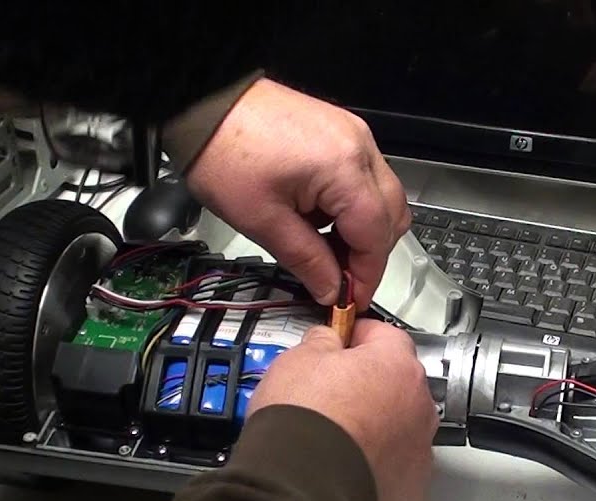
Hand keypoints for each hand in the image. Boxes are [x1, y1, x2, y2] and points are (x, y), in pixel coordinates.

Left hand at [185, 78, 410, 308]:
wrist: (203, 105)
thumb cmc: (223, 149)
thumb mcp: (262, 221)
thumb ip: (306, 260)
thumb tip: (331, 289)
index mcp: (344, 168)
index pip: (377, 235)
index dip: (367, 275)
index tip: (351, 300)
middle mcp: (359, 146)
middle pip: (392, 216)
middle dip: (370, 254)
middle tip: (337, 279)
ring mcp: (354, 136)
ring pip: (383, 198)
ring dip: (362, 231)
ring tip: (323, 248)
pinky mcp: (342, 133)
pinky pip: (365, 178)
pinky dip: (351, 206)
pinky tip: (319, 218)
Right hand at [247, 320, 436, 500]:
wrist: (302, 490)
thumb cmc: (303, 426)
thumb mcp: (297, 360)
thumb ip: (321, 342)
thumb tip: (326, 340)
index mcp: (397, 367)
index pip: (386, 336)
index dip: (357, 339)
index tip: (340, 345)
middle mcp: (419, 408)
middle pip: (398, 386)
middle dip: (370, 388)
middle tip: (332, 398)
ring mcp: (419, 452)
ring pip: (401, 430)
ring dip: (377, 430)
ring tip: (336, 440)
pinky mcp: (411, 491)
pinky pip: (396, 471)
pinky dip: (376, 469)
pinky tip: (346, 470)